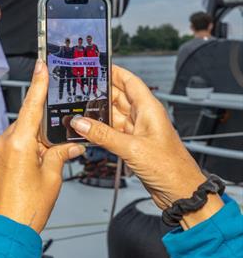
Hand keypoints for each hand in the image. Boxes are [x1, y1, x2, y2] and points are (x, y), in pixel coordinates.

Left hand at [0, 60, 84, 232]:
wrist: (3, 232)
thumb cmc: (26, 209)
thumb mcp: (51, 179)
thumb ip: (59, 156)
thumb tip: (69, 147)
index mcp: (17, 143)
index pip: (31, 106)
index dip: (38, 84)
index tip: (41, 66)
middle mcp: (1, 144)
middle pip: (26, 125)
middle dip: (42, 134)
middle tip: (55, 151)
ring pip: (17, 138)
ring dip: (32, 147)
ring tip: (41, 170)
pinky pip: (8, 149)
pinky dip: (22, 154)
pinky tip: (30, 172)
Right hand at [70, 66, 222, 228]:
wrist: (180, 192)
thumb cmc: (170, 168)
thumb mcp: (132, 149)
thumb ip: (103, 135)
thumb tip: (80, 123)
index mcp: (149, 110)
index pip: (130, 82)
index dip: (114, 71)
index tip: (96, 65)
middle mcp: (143, 117)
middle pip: (117, 97)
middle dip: (98, 92)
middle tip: (77, 88)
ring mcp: (137, 132)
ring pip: (112, 115)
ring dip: (96, 114)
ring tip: (76, 109)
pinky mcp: (132, 145)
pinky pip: (111, 132)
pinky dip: (98, 131)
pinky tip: (85, 131)